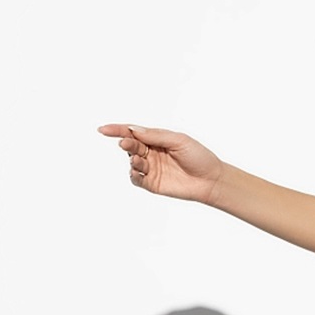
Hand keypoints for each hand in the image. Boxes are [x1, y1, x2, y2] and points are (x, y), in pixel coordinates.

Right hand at [96, 123, 223, 205]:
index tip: (103, 130)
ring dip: (132, 160)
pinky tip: (137, 171)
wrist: (211, 180)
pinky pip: (137, 179)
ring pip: (132, 162)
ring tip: (137, 160)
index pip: (133, 132)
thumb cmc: (198, 157)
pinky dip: (133, 174)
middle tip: (126, 144)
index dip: (117, 130)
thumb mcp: (178, 141)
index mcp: (156, 139)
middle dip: (126, 144)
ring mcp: (151, 168)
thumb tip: (134, 130)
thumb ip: (156, 136)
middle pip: (131, 146)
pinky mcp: (153, 184)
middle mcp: (151, 153)